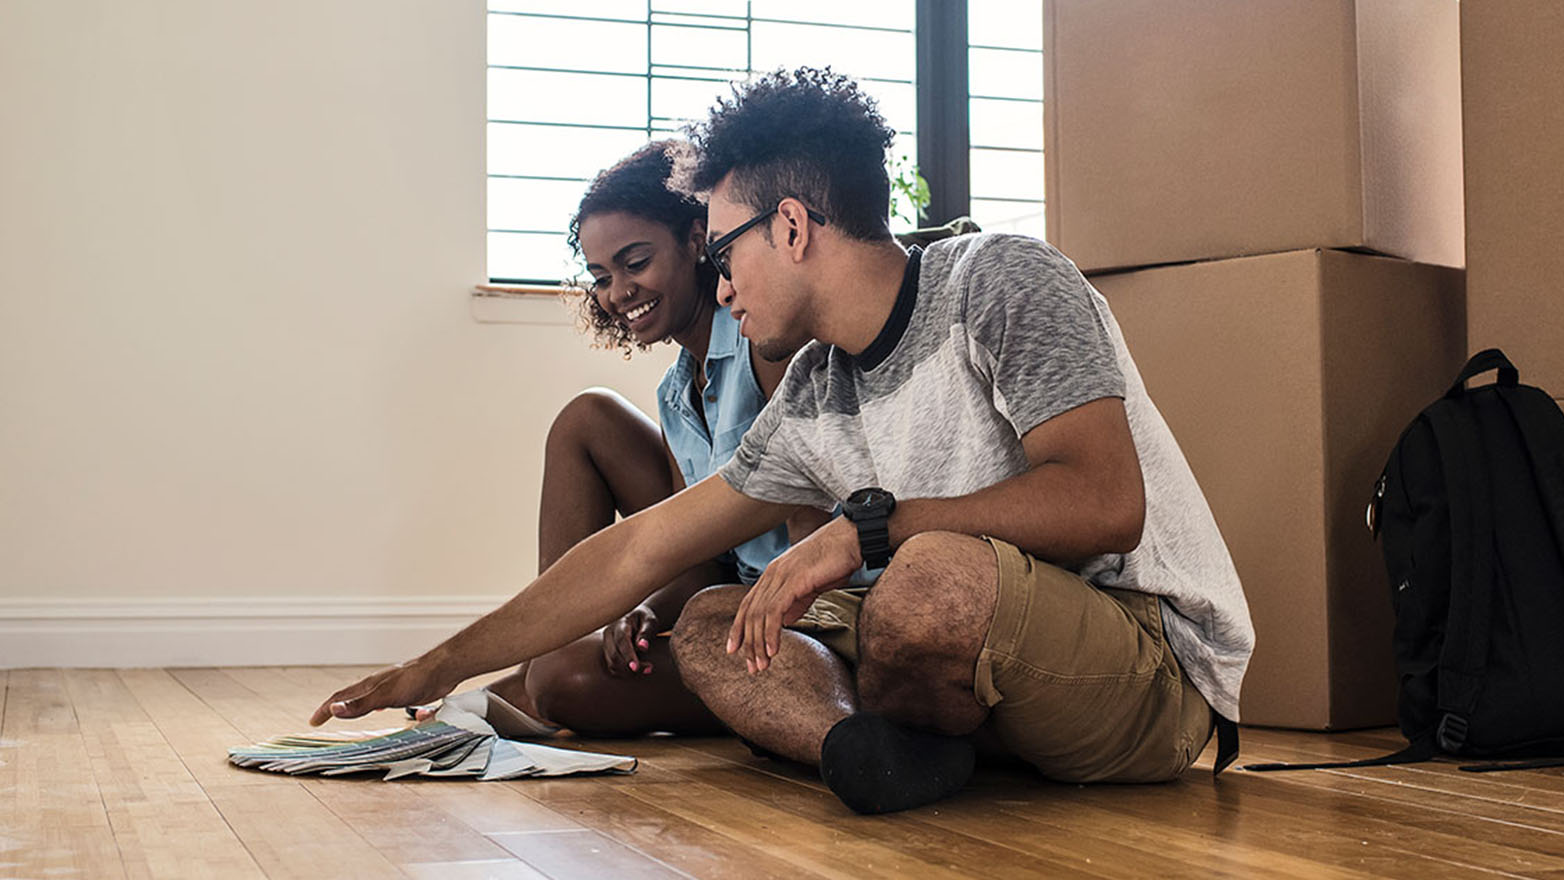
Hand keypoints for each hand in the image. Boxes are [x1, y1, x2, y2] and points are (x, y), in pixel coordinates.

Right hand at [308, 656, 452, 725]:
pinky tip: (395, 712)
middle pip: (352, 696)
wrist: (443, 669)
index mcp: (369, 686)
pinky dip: (386, 707)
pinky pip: (392, 702)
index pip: (340, 697)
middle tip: (324, 717)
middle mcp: (378, 685)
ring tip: (352, 713)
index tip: (313, 721)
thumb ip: (359, 704)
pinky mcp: (408, 692)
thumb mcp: (384, 696)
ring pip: (370, 699)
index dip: (325, 710)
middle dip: (336, 707)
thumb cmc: (415, 679)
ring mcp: (393, 688)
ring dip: (358, 707)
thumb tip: (334, 709)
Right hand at [602, 605, 660, 676]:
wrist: (638, 620)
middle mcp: (610, 634)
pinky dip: (624, 673)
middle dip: (629, 666)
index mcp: (620, 624)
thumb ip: (646, 632)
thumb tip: (643, 647)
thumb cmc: (646, 620)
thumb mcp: (650, 621)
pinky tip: (638, 671)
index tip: (636, 667)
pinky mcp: (608, 653)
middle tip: (649, 668)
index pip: (621, 640)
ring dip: (628, 671)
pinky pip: (613, 668)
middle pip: (614, 655)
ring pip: (612, 663)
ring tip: (647, 669)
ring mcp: (607, 645)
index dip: (628, 655)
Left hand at [728, 514, 860, 673]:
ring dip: (758, 643)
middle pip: (750, 612)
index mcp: (774, 573)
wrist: (852, 539)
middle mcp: (772, 574)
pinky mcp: (793, 580)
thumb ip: (796, 603)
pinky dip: (771, 633)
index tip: (736, 650)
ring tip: (762, 665)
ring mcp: (781, 575)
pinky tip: (773, 650)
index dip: (739, 628)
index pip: (749, 604)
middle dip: (748, 642)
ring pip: (760, 615)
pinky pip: (775, 612)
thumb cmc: (836, 561)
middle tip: (752, 667)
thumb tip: (784, 622)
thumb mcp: (811, 585)